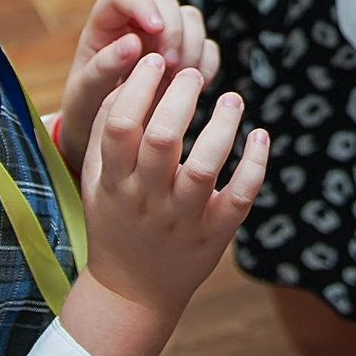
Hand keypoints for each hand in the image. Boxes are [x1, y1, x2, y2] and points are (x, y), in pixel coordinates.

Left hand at [58, 0, 218, 176]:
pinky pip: (207, 47)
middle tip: (171, 65)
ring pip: (190, 18)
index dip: (142, 4)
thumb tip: (132, 43)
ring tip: (179, 81)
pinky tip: (194, 88)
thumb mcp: (82, 97)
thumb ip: (101, 69)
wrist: (102, 142)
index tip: (155, 29)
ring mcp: (162, 39)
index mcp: (103, 26)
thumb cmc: (84, 114)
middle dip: (173, 28)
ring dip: (192, 46)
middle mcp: (134, 25)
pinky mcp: (185, 57)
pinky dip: (206, 64)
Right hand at [59, 57, 267, 355]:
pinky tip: (260, 136)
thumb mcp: (95, 181)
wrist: (132, 293)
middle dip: (179, 99)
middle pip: (161, 140)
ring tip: (232, 98)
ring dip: (221, 127)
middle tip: (193, 73)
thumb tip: (125, 78)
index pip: (121, 126)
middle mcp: (146, 201)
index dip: (138, 88)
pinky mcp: (213, 236)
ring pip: (203, 167)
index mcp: (114, 183)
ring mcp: (181, 220)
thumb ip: (104, 133)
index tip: (155, 61)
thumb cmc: (114, 224)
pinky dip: (254, 166)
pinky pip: (238, 198)